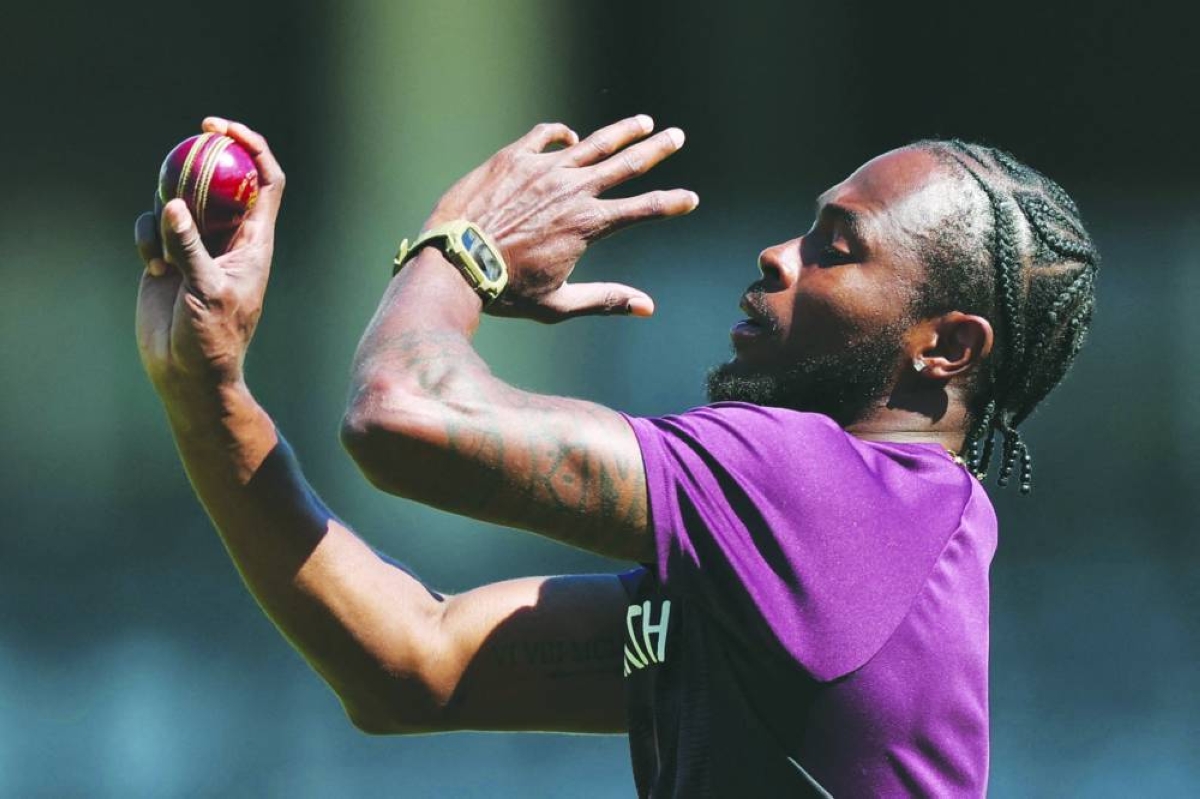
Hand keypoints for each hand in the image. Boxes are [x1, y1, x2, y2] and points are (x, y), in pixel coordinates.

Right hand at [135, 118, 284, 399]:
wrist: (189, 371)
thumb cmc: (213, 338)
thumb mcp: (206, 291)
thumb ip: (190, 247)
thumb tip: (174, 205)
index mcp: (254, 239)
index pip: (265, 181)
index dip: (252, 148)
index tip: (224, 129)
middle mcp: (228, 236)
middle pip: (218, 179)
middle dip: (200, 158)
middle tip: (184, 140)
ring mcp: (197, 245)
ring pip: (179, 199)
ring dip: (165, 210)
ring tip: (166, 252)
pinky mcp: (168, 256)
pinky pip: (152, 226)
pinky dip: (146, 237)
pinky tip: (152, 268)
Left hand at [425, 115, 698, 321]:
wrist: (454, 262)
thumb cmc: (504, 290)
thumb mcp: (558, 303)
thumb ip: (605, 300)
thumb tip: (648, 307)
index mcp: (588, 224)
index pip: (643, 209)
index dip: (671, 203)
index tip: (691, 198)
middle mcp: (572, 190)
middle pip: (626, 164)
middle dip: (656, 149)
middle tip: (677, 136)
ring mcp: (543, 168)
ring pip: (593, 143)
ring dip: (621, 132)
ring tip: (643, 121)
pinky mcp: (514, 158)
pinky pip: (545, 135)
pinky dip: (561, 133)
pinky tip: (569, 135)